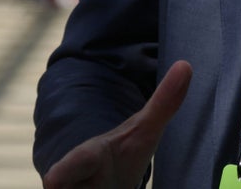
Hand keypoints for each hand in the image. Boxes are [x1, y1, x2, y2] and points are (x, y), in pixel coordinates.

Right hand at [41, 61, 192, 188]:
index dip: (61, 175)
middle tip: (107, 185)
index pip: (67, 169)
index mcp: (86, 160)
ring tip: (113, 186)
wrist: (93, 180)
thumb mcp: (142, 132)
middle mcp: (66, 185)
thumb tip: (187, 65)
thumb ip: (164, 103)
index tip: (53, 180)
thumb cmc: (119, 156)